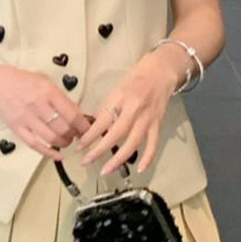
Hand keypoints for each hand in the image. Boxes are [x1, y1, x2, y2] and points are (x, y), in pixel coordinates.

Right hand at [0, 65, 91, 159]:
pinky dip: (48, 153)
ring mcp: (27, 118)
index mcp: (48, 92)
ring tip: (66, 141)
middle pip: (63, 128)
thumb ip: (62, 98)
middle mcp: (38, 105)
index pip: (72, 114)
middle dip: (74, 135)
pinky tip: (57, 156)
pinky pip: (35, 145)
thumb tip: (78, 115)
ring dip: (63, 143)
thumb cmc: (23, 81)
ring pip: (52, 138)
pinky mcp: (18, 128)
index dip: (83, 126)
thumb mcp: (46, 82)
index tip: (88, 130)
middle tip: (76, 135)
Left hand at [75, 54, 178, 174]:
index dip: (90, 135)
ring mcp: (148, 118)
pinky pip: (153, 144)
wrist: (161, 72)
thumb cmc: (135, 79)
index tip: (79, 146)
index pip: (103, 120)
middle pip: (116, 133)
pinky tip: (140, 170)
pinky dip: (148, 158)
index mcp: (122, 98)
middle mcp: (135, 109)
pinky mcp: (158, 124)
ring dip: (119, 159)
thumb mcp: (116, 90)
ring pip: (133, 143)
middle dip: (99, 150)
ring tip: (106, 170)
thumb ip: (107, 109)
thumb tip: (93, 129)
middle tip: (85, 161)